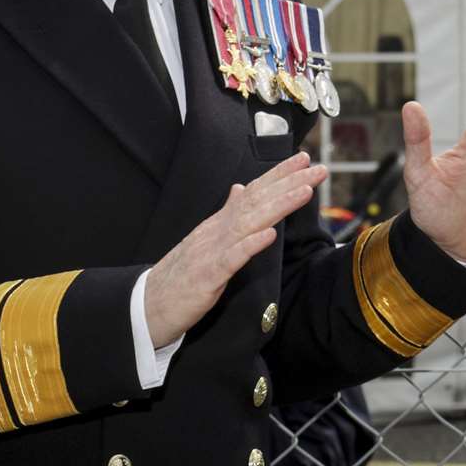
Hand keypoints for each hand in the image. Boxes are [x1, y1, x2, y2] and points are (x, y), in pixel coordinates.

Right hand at [143, 152, 326, 347]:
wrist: (147, 306)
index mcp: (219, 223)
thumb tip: (240, 188)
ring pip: (249, 223)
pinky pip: (231, 259)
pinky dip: (251, 245)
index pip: (254, 192)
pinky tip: (270, 234)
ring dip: (279, 205)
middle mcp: (217, 231)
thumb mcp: (205, 239)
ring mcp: (211, 251)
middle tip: (317, 168)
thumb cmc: (181, 275)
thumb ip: (226, 214)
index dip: (279, 174)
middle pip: (257, 201)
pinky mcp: (207, 276)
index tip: (304, 159)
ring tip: (304, 191)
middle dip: (289, 182)